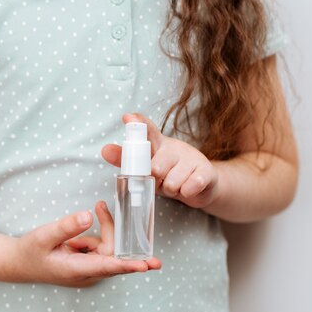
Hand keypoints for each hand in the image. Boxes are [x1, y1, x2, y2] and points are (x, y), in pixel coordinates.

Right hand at [4, 200, 162, 286]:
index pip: (107, 267)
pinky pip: (103, 248)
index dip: (128, 265)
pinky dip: (94, 237)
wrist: (20, 263)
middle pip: (113, 252)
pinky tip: (77, 237)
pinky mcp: (91, 265)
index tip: (145, 265)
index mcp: (76, 270)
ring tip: (87, 220)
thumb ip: (66, 227)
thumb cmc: (30, 252)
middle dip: (111, 229)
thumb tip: (87, 216)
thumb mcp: (43, 236)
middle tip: (101, 206)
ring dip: (102, 231)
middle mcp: (88, 274)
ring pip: (110, 249)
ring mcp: (91, 271)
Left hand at [102, 112, 219, 208]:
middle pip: (156, 167)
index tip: (128, 118)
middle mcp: (175, 147)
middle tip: (162, 180)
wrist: (201, 186)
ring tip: (176, 185)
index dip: (138, 124)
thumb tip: (105, 150)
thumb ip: (126, 160)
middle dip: (157, 181)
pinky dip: (186, 193)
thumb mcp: (147, 168)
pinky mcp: (206, 171)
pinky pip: (190, 187)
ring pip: (172, 182)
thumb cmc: (169, 174)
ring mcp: (192, 158)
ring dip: (172, 190)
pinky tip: (188, 188)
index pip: (148, 130)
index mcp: (159, 144)